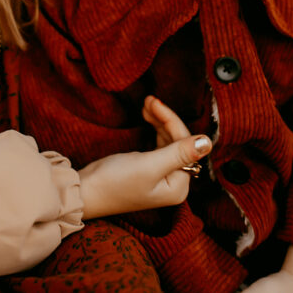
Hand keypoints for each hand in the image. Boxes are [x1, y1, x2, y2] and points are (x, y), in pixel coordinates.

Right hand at [78, 98, 210, 219]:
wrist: (85, 192)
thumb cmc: (115, 182)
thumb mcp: (148, 165)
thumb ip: (178, 152)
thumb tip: (208, 141)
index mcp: (178, 186)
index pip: (184, 146)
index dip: (171, 122)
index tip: (154, 102)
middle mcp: (173, 183)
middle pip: (178, 142)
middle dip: (165, 119)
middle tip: (148, 100)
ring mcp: (161, 177)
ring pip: (168, 141)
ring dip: (159, 122)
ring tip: (145, 104)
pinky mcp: (148, 171)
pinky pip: (158, 145)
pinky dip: (154, 130)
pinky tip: (147, 117)